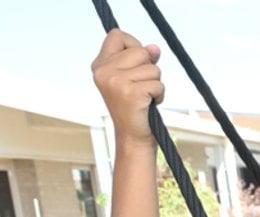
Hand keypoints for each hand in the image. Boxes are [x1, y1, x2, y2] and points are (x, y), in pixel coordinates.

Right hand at [91, 29, 163, 147]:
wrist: (133, 136)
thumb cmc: (135, 106)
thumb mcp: (134, 78)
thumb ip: (143, 60)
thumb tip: (155, 48)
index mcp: (100, 65)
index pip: (117, 35)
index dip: (134, 44)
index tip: (138, 61)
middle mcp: (103, 71)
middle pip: (140, 51)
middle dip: (149, 68)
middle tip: (142, 86)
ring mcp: (115, 81)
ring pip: (153, 68)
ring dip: (156, 83)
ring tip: (145, 97)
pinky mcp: (130, 93)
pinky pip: (158, 84)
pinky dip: (159, 95)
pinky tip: (149, 104)